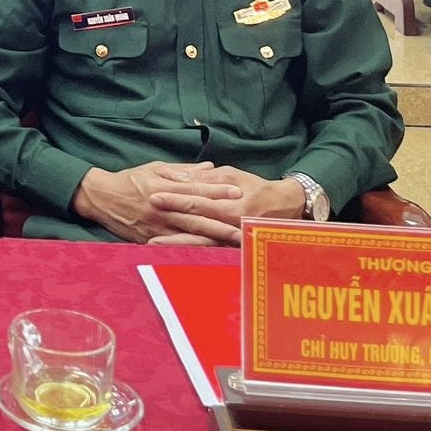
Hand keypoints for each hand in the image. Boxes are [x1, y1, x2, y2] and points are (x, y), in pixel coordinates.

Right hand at [70, 162, 243, 243]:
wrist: (100, 197)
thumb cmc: (129, 180)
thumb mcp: (155, 169)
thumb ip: (183, 171)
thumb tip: (210, 168)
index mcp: (163, 189)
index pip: (194, 190)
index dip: (216, 191)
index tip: (237, 192)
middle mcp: (161, 209)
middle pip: (196, 217)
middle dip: (222, 222)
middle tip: (244, 226)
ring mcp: (156, 228)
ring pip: (188, 235)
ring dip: (212, 239)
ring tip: (233, 243)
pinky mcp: (149, 241)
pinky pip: (174, 247)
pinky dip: (193, 251)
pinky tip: (209, 254)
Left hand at [144, 166, 306, 245]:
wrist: (285, 208)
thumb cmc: (255, 188)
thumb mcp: (232, 176)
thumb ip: (207, 180)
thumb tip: (181, 178)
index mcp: (230, 205)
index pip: (196, 202)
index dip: (174, 199)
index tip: (153, 195)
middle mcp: (231, 225)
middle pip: (195, 225)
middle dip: (169, 224)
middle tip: (146, 222)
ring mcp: (232, 240)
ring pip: (200, 244)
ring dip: (175, 244)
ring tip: (152, 244)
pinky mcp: (233, 249)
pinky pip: (209, 252)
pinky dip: (191, 252)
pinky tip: (174, 253)